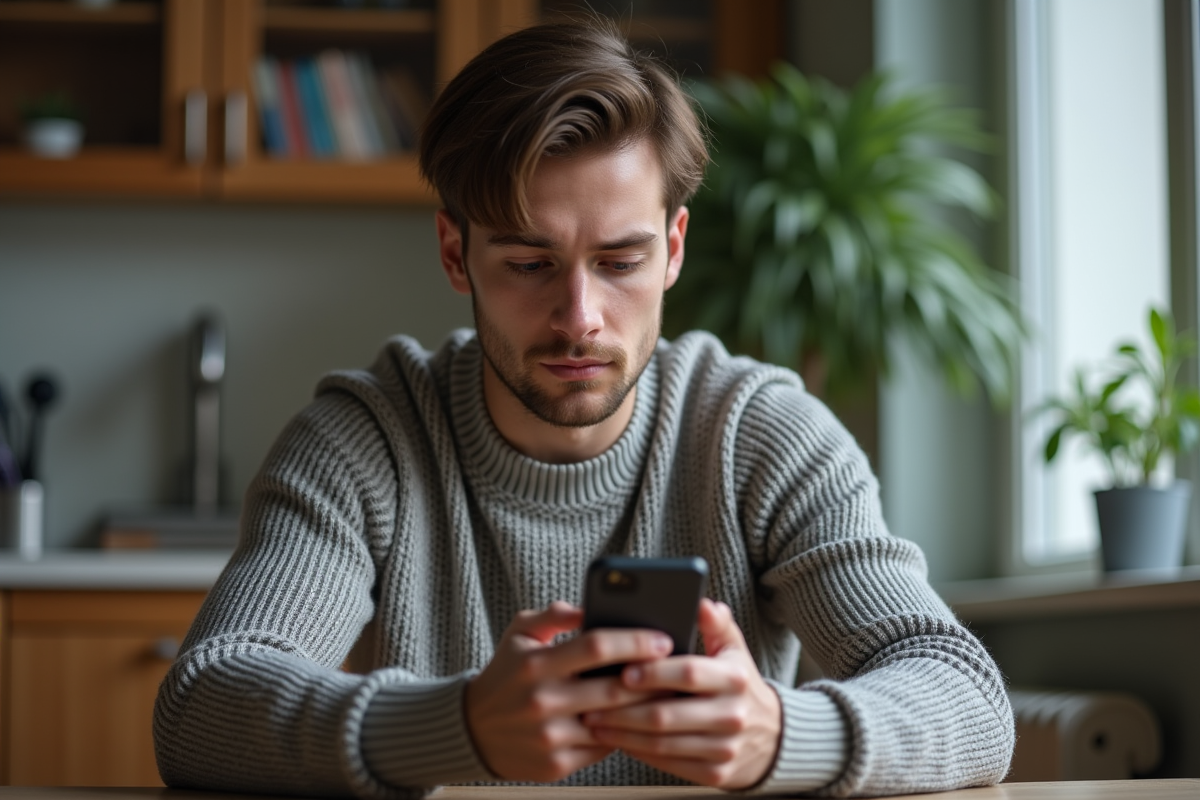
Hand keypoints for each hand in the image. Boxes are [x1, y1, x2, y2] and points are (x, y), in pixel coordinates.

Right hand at [464, 601, 674, 782]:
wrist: (473, 730)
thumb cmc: (506, 674)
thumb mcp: (519, 634)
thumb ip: (554, 615)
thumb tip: (590, 606)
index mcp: (535, 664)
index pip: (596, 646)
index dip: (634, 641)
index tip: (662, 638)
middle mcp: (542, 701)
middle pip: (614, 687)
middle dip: (652, 677)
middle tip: (678, 667)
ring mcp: (551, 736)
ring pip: (614, 722)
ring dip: (645, 708)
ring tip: (668, 692)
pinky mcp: (557, 764)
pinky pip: (604, 747)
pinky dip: (624, 732)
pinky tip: (640, 719)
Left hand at [581, 599, 782, 789]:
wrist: (773, 738)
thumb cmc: (740, 686)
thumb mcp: (734, 651)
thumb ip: (717, 624)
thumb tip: (702, 603)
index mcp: (734, 679)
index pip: (688, 673)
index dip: (653, 673)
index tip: (623, 670)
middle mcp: (732, 715)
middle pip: (666, 714)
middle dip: (623, 708)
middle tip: (592, 700)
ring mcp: (724, 748)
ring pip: (662, 743)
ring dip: (623, 733)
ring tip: (595, 721)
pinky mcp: (715, 773)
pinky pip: (668, 763)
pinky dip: (639, 751)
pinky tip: (619, 740)